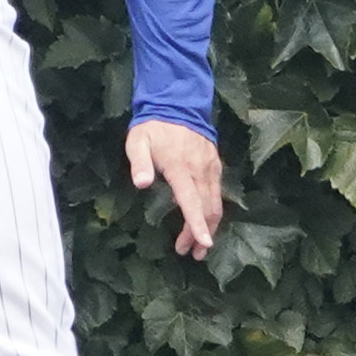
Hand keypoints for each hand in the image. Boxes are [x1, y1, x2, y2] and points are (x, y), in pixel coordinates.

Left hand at [126, 119, 222, 258]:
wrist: (177, 103)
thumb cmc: (153, 126)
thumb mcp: (138, 141)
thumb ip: (139, 163)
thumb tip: (142, 184)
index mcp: (180, 167)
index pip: (192, 200)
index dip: (197, 224)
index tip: (203, 243)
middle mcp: (200, 170)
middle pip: (207, 209)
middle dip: (201, 234)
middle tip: (190, 253)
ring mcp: (210, 167)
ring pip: (216, 203)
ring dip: (209, 226)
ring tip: (199, 245)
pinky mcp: (215, 165)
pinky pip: (218, 193)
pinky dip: (213, 211)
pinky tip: (204, 220)